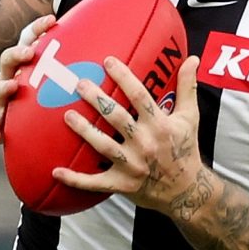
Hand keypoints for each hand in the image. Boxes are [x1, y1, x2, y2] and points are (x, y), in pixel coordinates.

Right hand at [0, 14, 54, 144]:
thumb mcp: (40, 78)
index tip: (52, 20)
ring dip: (4, 86)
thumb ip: (60, 70)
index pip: (27, 40)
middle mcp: (7, 77)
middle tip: (30, 53)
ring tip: (12, 86)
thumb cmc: (26, 96)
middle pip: (8, 58)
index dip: (38, 29)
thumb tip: (101, 56)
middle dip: (18, 53)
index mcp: (22, 65)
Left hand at [57, 55, 205, 210]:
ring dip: (84, 130)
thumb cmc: (184, 150)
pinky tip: (55, 171)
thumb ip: (187, 87)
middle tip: (79, 84)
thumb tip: (192, 59)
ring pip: (103, 145)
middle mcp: (145, 143)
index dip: (124, 78)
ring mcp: (132, 165)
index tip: (108, 61)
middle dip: (97, 100)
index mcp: (160, 125)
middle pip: (117, 117)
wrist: (185, 190)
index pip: (140, 96)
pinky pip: (94, 182)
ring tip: (67, 115)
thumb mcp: (190, 118)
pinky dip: (75, 179)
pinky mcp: (121, 184)